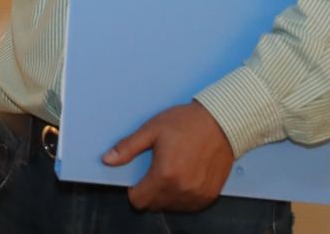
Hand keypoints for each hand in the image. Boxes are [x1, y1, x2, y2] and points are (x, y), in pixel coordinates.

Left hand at [103, 101, 234, 212]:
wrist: (222, 122)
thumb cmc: (187, 123)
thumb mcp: (152, 130)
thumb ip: (128, 148)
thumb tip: (107, 160)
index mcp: (164, 175)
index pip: (138, 201)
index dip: (134, 189)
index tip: (138, 178)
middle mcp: (182, 190)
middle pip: (153, 205)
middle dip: (149, 191)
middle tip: (156, 169)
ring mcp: (197, 196)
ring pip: (171, 207)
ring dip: (166, 195)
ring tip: (173, 170)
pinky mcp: (209, 196)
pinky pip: (188, 206)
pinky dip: (183, 196)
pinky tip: (185, 176)